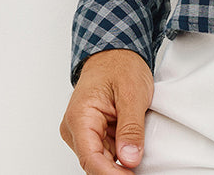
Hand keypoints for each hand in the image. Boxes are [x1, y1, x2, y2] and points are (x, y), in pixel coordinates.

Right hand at [60, 48, 152, 172]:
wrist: (117, 51)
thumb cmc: (121, 64)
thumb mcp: (133, 93)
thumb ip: (131, 128)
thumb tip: (129, 159)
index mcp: (80, 116)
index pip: (91, 158)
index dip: (111, 174)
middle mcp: (75, 127)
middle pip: (95, 162)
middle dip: (118, 170)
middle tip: (138, 171)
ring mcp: (82, 131)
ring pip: (100, 159)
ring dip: (119, 161)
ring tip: (137, 153)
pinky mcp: (92, 132)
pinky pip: (105, 151)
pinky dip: (119, 153)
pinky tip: (131, 150)